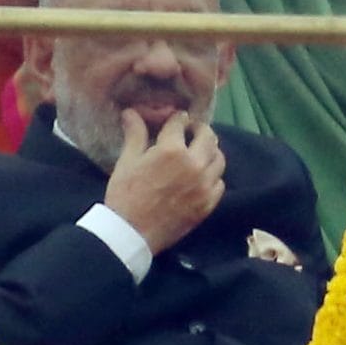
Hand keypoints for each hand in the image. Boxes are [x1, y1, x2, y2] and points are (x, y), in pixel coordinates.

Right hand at [104, 110, 225, 253]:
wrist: (131, 233)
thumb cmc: (125, 195)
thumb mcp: (127, 162)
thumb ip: (135, 135)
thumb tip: (131, 111)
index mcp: (172, 150)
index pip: (181, 123)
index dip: (178, 119)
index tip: (177, 120)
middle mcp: (194, 164)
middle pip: (208, 136)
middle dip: (200, 130)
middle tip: (192, 131)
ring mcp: (205, 184)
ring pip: (219, 158)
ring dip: (210, 151)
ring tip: (199, 153)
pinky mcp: (209, 202)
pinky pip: (220, 182)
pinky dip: (213, 176)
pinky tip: (202, 176)